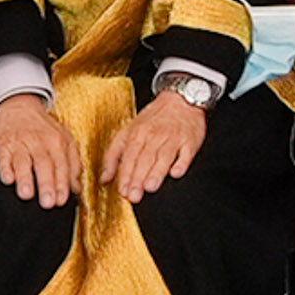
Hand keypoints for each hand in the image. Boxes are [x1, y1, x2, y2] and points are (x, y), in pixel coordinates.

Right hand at [0, 91, 81, 209]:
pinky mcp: (2, 144)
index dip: (62, 184)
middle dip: (46, 184)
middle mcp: (39, 142)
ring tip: (27, 194)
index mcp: (57, 142)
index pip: (61, 165)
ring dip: (25, 178)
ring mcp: (19, 143)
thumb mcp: (64, 140)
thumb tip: (76, 188)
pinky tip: (7, 179)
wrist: (18, 105)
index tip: (62, 200)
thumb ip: (73, 164)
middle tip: (47, 203)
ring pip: (23, 161)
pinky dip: (5, 168)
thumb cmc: (43, 129)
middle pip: (44, 164)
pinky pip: (2, 157)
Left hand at [108, 86, 209, 202]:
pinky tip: (176, 173)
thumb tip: (104, 179)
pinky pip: (186, 153)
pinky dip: (181, 163)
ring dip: (156, 172)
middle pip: (145, 159)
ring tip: (150, 187)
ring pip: (163, 157)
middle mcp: (154, 135)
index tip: (123, 191)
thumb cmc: (153, 119)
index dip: (125, 175)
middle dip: (138, 178)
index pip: (129, 157)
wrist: (180, 99)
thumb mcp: (128, 132)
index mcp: (137, 134)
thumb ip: (114, 156)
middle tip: (134, 196)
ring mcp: (173, 138)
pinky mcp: (190, 140)